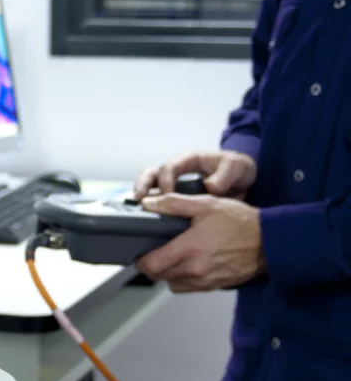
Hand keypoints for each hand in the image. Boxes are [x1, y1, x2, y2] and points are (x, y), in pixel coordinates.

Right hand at [133, 151, 256, 199]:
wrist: (244, 183)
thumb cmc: (238, 171)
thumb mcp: (238, 168)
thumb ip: (226, 174)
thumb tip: (209, 186)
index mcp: (188, 161)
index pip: (169, 167)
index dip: (165, 180)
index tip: (168, 194)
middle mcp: (176, 172)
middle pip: (151, 174)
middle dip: (143, 185)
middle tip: (139, 198)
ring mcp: (173, 185)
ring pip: (149, 186)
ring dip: (141, 196)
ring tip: (137, 209)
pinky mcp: (174, 199)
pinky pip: (156, 201)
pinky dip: (149, 208)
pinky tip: (146, 220)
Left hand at [135, 194, 265, 292]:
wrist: (270, 241)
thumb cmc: (240, 222)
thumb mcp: (205, 205)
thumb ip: (173, 204)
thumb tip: (149, 203)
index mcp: (189, 249)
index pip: (151, 265)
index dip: (141, 260)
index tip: (140, 252)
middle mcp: (194, 270)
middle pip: (158, 276)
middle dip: (152, 265)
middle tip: (155, 251)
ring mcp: (204, 281)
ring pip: (172, 283)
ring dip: (168, 273)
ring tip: (173, 256)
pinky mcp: (214, 286)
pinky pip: (189, 287)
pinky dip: (184, 278)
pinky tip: (190, 264)